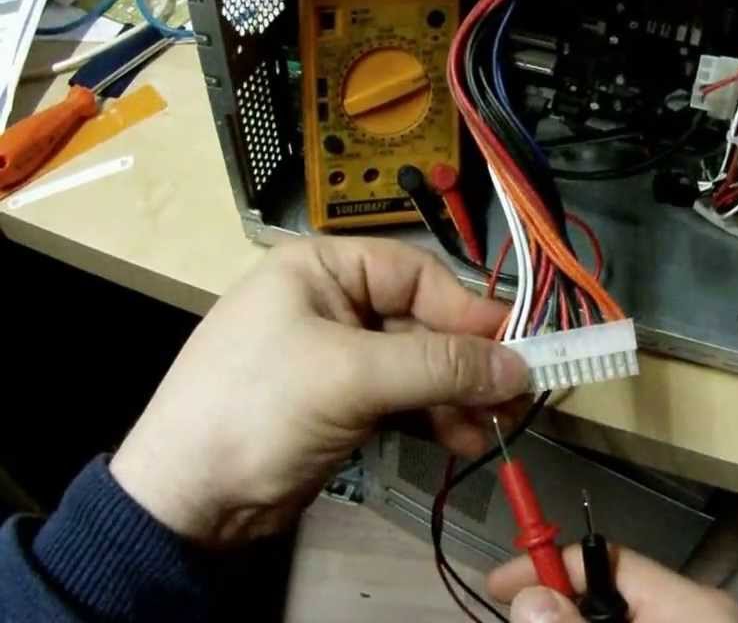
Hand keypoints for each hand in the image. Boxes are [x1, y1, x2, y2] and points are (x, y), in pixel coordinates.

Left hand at [109, 237, 528, 547]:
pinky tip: (462, 441)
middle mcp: (332, 303)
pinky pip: (404, 400)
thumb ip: (440, 367)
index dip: (469, 311)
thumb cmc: (258, 409)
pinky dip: (435, 418)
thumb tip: (521, 366)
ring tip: (491, 429)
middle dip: (467, 364)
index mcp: (321, 269)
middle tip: (514, 398)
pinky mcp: (341, 404)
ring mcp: (337, 356)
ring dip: (457, 397)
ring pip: (419, 366)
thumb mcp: (351, 377)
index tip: (519, 347)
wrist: (187, 500)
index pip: (417, 274)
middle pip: (424, 322)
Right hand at [488, 545, 737, 622]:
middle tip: (514, 616)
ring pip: (620, 615)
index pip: (607, 556)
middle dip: (557, 603)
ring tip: (534, 619)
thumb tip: (529, 595)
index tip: (500, 584)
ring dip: (574, 618)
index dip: (548, 564)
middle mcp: (697, 610)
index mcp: (691, 601)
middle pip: (607, 591)